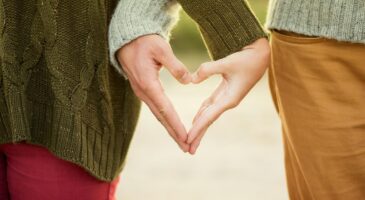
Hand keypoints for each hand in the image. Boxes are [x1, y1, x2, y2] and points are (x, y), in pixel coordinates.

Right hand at [117, 34, 191, 151]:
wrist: (127, 39)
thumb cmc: (145, 41)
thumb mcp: (161, 48)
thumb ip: (175, 66)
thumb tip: (189, 81)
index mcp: (148, 83)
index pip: (165, 109)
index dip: (176, 124)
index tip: (186, 137)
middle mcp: (144, 92)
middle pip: (161, 117)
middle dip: (174, 134)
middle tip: (187, 148)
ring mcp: (142, 92)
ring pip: (158, 115)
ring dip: (170, 129)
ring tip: (182, 142)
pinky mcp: (143, 90)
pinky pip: (156, 109)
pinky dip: (165, 119)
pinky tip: (172, 126)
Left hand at [187, 38, 270, 153]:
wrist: (261, 55)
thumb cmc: (247, 59)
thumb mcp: (227, 62)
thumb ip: (207, 70)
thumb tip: (191, 80)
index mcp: (230, 99)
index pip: (209, 117)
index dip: (197, 129)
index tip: (187, 140)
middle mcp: (228, 102)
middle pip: (209, 121)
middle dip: (198, 135)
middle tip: (187, 150)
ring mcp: (227, 98)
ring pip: (209, 115)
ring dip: (199, 127)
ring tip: (190, 139)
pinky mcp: (225, 92)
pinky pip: (211, 106)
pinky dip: (202, 113)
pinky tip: (196, 119)